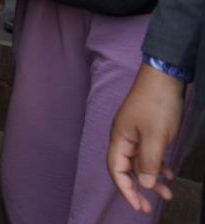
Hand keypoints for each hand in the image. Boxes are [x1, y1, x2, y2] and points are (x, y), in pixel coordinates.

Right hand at [108, 64, 183, 212]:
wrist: (164, 78)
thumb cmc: (156, 104)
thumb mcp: (155, 136)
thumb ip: (149, 161)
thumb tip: (145, 184)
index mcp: (119, 139)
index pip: (116, 169)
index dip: (125, 189)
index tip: (138, 205)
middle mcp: (124, 138)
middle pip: (127, 169)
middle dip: (137, 189)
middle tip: (148, 208)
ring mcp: (136, 134)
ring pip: (141, 163)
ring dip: (153, 179)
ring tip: (167, 194)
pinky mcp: (147, 131)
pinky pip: (150, 154)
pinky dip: (159, 166)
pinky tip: (169, 175)